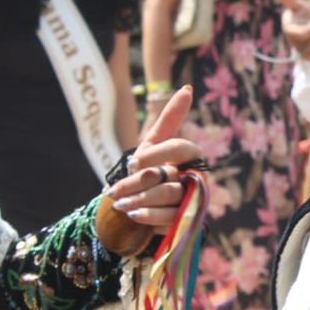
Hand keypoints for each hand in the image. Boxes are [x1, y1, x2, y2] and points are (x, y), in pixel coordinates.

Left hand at [107, 85, 202, 228]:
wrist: (144, 207)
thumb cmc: (150, 170)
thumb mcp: (153, 145)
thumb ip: (170, 118)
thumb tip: (188, 88)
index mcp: (191, 156)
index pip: (180, 148)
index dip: (156, 154)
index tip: (132, 162)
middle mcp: (196, 177)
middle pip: (168, 176)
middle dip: (138, 182)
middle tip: (114, 190)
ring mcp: (193, 200)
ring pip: (167, 195)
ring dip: (139, 198)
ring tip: (119, 203)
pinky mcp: (187, 221)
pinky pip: (169, 217)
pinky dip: (148, 215)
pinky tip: (132, 214)